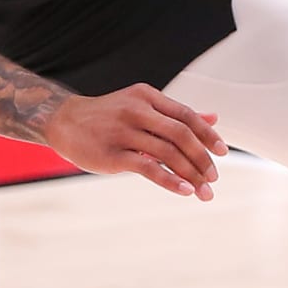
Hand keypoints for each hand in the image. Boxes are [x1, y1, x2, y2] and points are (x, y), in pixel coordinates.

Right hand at [42, 85, 228, 200]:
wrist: (64, 121)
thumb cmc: (109, 115)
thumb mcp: (142, 106)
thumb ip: (176, 114)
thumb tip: (214, 118)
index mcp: (147, 96)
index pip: (186, 115)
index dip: (207, 134)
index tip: (223, 153)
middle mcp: (137, 110)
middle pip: (181, 133)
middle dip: (202, 158)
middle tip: (214, 178)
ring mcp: (123, 131)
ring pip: (168, 152)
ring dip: (190, 174)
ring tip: (204, 191)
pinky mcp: (112, 154)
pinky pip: (147, 167)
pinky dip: (169, 180)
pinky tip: (184, 190)